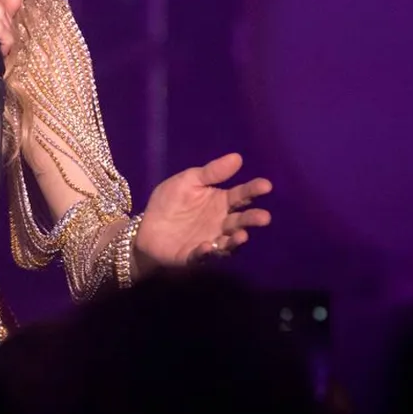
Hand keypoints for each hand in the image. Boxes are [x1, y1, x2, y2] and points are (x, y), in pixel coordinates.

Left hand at [133, 153, 271, 270]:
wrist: (147, 226)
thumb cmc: (171, 201)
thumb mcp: (188, 181)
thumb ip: (211, 172)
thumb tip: (238, 157)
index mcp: (221, 202)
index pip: (241, 195)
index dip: (253, 190)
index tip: (266, 185)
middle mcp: (221, 223)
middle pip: (240, 220)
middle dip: (253, 219)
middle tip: (264, 217)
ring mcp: (210, 240)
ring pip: (228, 242)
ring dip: (236, 240)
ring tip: (242, 235)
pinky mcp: (194, 256)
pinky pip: (203, 256)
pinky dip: (206, 252)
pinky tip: (206, 245)